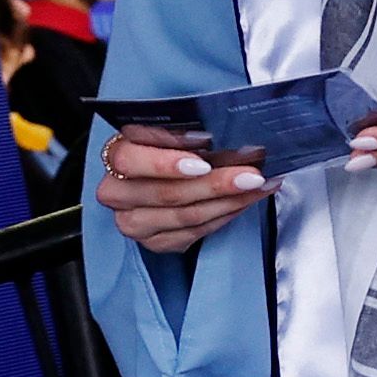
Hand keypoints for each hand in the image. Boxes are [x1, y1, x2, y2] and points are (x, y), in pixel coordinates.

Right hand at [96, 123, 269, 255]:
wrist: (163, 179)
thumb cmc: (171, 149)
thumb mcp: (171, 134)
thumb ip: (185, 135)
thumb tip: (226, 135)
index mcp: (117, 156)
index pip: (130, 160)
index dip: (165, 164)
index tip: (203, 164)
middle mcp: (117, 191)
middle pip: (166, 193)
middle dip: (216, 184)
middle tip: (252, 175)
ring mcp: (132, 220)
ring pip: (185, 216)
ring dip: (229, 202)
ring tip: (260, 187)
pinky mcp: (153, 242)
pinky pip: (194, 233)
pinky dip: (225, 216)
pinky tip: (245, 202)